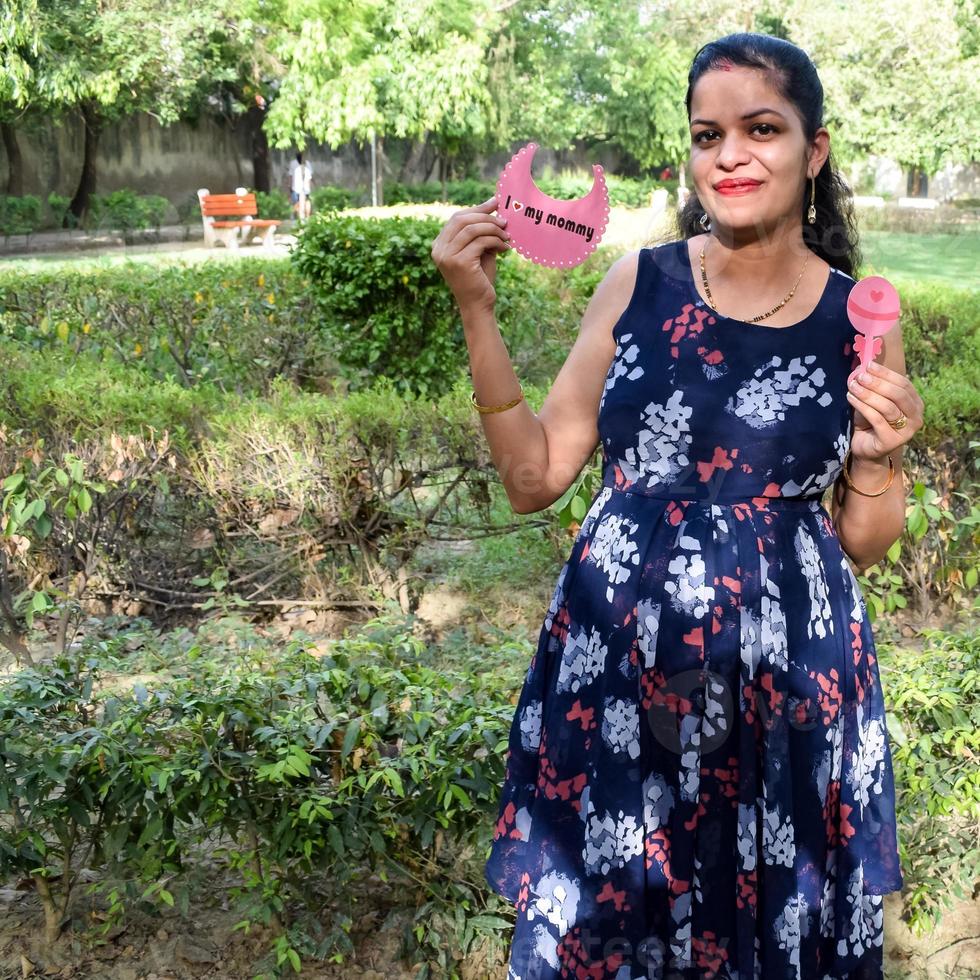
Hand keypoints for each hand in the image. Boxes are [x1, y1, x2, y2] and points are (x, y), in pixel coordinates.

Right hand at [430, 197, 510, 312]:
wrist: (478, 306)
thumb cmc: (479, 279)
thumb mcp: (478, 251)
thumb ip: (480, 232)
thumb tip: (493, 206)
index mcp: (439, 245)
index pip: (457, 218)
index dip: (477, 209)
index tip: (495, 203)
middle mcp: (439, 249)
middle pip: (462, 219)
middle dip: (486, 216)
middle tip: (504, 220)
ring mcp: (447, 256)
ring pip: (472, 229)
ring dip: (493, 229)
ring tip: (507, 235)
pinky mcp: (459, 262)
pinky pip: (480, 242)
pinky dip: (496, 241)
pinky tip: (505, 248)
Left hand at [845, 360, 923, 460]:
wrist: (865, 448)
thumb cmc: (870, 422)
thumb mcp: (874, 401)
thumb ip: (874, 386)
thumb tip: (863, 367)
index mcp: (915, 403)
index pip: (903, 384)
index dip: (886, 373)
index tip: (868, 365)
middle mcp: (916, 417)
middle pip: (898, 395)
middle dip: (878, 383)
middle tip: (860, 376)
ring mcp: (906, 431)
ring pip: (888, 407)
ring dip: (868, 394)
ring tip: (852, 386)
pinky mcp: (892, 441)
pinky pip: (877, 419)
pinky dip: (863, 406)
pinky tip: (851, 398)